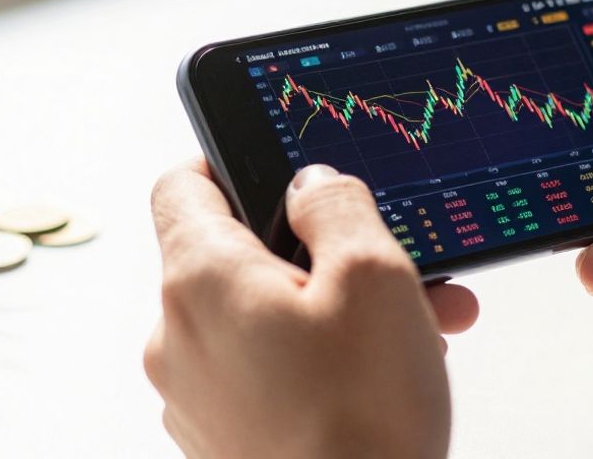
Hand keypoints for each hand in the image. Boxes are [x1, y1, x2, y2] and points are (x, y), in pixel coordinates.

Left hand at [145, 161, 476, 458]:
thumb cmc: (361, 423)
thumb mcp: (374, 276)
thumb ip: (336, 206)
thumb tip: (312, 184)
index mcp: (201, 281)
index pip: (182, 186)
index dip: (229, 161)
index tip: (276, 165)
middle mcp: (178, 337)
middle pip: (240, 256)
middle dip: (322, 252)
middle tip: (393, 265)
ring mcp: (196, 396)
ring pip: (261, 318)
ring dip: (332, 309)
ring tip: (414, 328)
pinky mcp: (222, 439)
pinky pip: (263, 371)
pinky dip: (314, 359)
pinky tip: (378, 375)